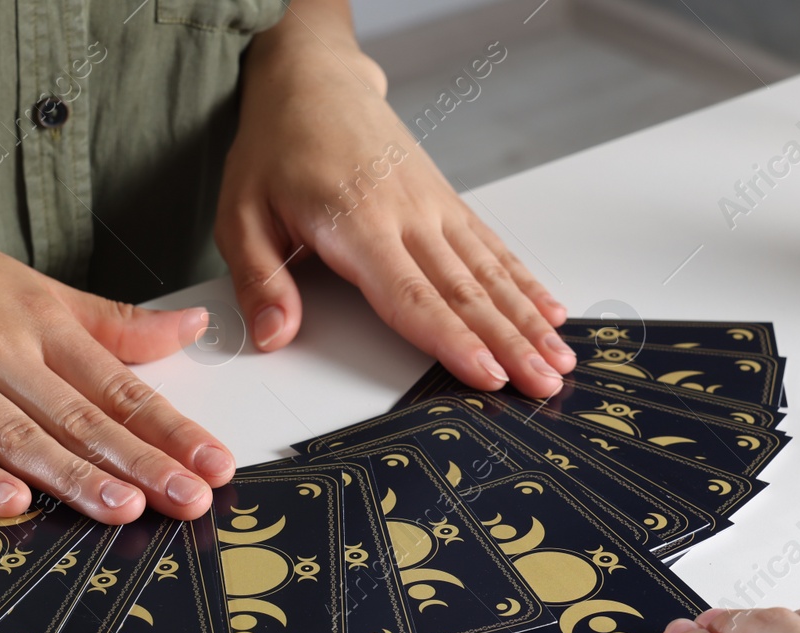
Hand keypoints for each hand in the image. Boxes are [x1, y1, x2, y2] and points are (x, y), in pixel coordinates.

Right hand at [0, 174, 232, 522]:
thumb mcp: (33, 287)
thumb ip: (112, 322)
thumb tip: (192, 326)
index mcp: (41, 323)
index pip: (119, 386)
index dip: (171, 429)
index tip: (215, 464)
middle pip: (81, 416)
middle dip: (141, 462)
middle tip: (190, 499)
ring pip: (18, 433)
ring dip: (73, 475)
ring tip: (123, 509)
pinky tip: (10, 501)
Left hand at [216, 16, 574, 396]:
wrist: (312, 80)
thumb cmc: (277, 148)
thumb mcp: (239, 213)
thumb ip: (259, 279)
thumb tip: (274, 335)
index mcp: (356, 224)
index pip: (412, 295)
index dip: (453, 340)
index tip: (486, 373)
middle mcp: (407, 215)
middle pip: (466, 292)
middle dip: (510, 343)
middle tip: (544, 383)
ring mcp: (433, 207)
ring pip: (490, 272)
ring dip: (529, 320)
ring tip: (560, 359)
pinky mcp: (446, 202)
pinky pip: (493, 247)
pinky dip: (526, 282)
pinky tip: (552, 311)